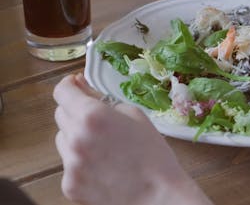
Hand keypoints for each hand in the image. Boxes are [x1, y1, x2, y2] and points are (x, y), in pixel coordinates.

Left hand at [53, 74, 211, 204]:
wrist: (157, 196)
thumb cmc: (154, 157)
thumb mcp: (137, 116)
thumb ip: (109, 104)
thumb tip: (90, 97)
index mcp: (92, 116)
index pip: (62, 92)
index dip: (69, 85)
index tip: (75, 85)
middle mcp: (75, 138)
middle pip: (61, 114)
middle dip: (76, 110)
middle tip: (97, 117)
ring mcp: (70, 164)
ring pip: (63, 140)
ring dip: (77, 136)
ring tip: (104, 146)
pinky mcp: (69, 185)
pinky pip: (69, 164)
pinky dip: (81, 161)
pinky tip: (104, 166)